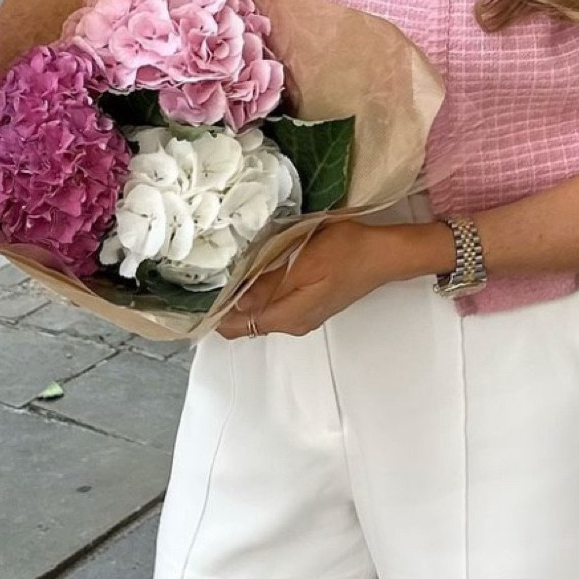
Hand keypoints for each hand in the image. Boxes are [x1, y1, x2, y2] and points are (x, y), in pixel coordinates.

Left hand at [216, 220, 391, 339]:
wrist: (384, 253)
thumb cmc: (345, 251)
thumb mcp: (302, 260)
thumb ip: (267, 282)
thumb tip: (234, 298)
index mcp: (287, 316)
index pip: (235, 326)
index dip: (212, 312)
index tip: (194, 290)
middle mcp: (292, 324)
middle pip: (245, 321)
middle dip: (224, 301)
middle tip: (206, 271)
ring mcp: (302, 316)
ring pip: (259, 311)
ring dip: (242, 294)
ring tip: (227, 266)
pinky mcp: (310, 304)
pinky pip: (274, 303)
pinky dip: (259, 291)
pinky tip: (256, 268)